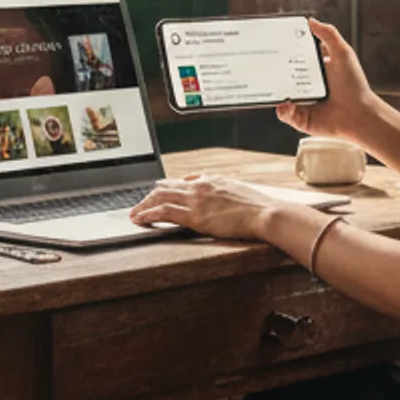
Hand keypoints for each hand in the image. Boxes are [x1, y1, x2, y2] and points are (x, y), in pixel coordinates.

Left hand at [129, 175, 279, 240]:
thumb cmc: (257, 206)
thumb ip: (222, 188)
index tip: (159, 192)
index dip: (167, 187)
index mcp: (211, 180)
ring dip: (144, 205)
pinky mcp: (194, 216)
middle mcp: (199, 186)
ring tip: (134, 214)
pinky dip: (148, 214)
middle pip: (166, 186)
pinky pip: (164, 212)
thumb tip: (214, 188)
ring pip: (160, 197)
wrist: (265, 213)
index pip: (181, 181)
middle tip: (140, 204)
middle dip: (150, 196)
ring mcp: (195, 200)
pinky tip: (140, 219)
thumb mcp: (238, 190)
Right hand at [276, 19, 378, 143]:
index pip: (295, 58)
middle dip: (273, 70)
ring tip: (277, 86)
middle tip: (267, 64)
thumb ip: (328, 34)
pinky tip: (288, 103)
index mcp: (316, 69)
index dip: (284, 52)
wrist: (359, 115)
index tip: (275, 44)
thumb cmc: (355, 86)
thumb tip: (311, 20)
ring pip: (280, 94)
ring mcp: (303, 102)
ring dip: (275, 90)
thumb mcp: (343, 53)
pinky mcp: (300, 118)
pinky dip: (282, 109)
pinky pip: (284, 113)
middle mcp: (307, 85)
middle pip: (283, 75)